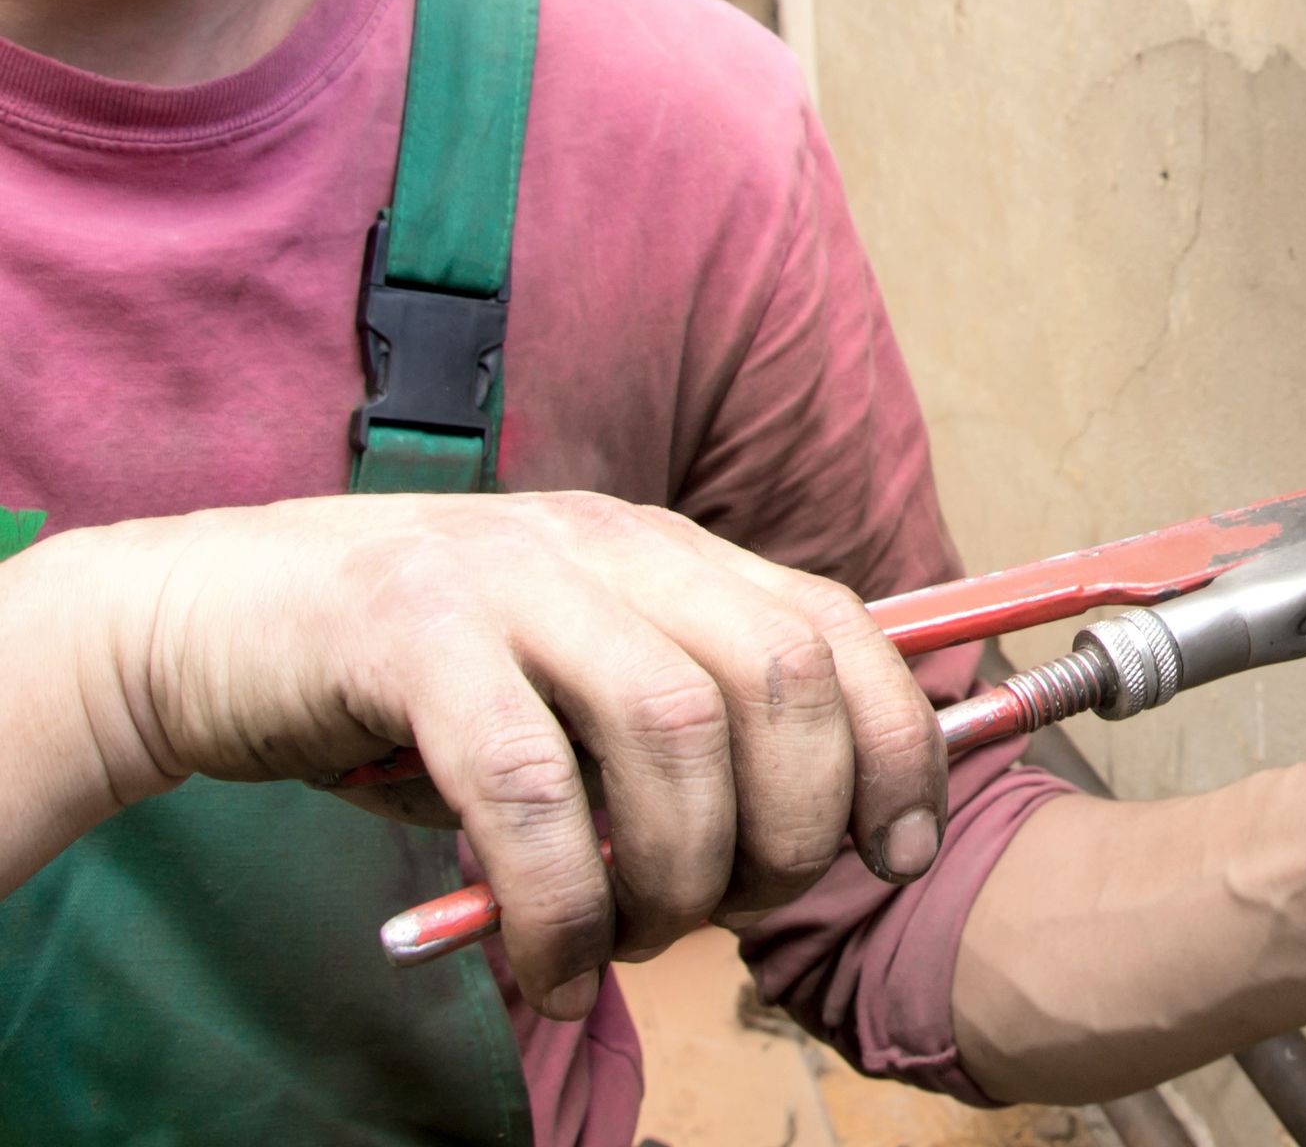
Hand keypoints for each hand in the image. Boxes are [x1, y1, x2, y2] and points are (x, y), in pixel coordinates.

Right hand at [53, 493, 943, 1017]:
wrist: (198, 624)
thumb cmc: (407, 686)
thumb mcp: (566, 689)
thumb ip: (675, 736)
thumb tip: (812, 836)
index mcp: (663, 553)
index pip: (836, 624)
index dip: (895, 740)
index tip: (902, 850)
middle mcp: (605, 545)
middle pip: (778, 675)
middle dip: (794, 821)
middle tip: (736, 907)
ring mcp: (510, 577)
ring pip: (673, 725)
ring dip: (679, 868)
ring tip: (634, 941)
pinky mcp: (410, 632)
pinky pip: (528, 785)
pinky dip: (559, 900)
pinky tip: (545, 965)